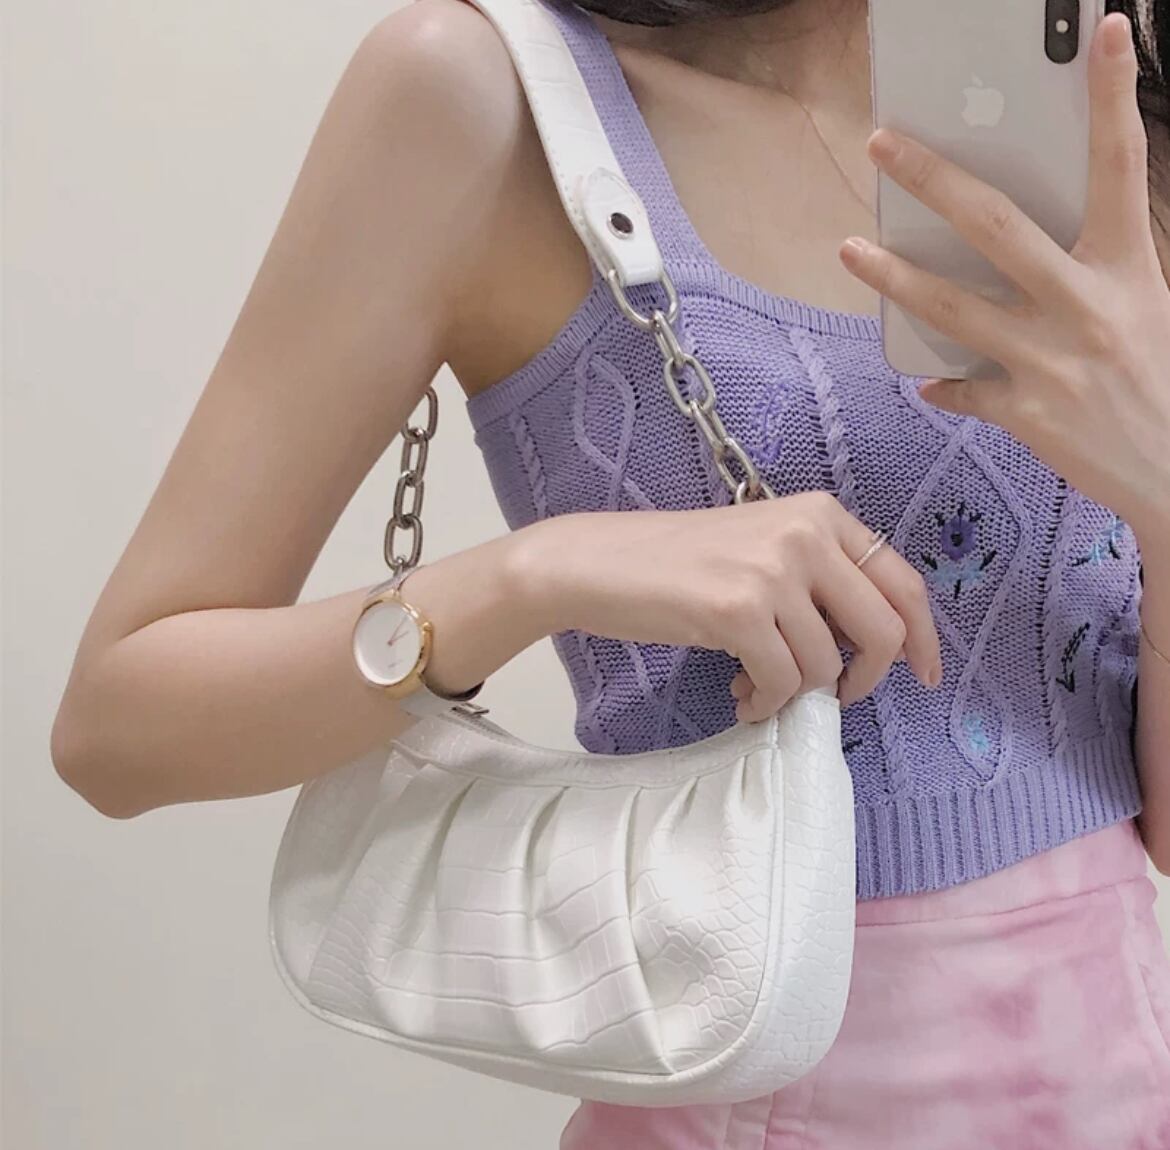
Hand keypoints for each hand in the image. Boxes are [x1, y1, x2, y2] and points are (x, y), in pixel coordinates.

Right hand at [517, 492, 942, 716]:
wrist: (597, 562)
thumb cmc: (675, 561)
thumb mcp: (760, 549)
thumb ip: (817, 581)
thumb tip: (863, 648)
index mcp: (819, 513)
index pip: (901, 580)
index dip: (923, 637)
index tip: (924, 674)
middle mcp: (806, 533)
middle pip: (884, 629)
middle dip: (865, 678)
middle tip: (835, 696)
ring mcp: (774, 569)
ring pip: (827, 665)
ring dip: (795, 693)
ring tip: (756, 686)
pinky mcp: (740, 609)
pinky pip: (783, 681)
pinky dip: (766, 702)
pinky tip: (741, 696)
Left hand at [840, 12, 1169, 546]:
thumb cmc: (1154, 378)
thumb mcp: (1140, 306)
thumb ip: (1085, 271)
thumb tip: (1014, 247)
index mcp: (1130, 266)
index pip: (1123, 164)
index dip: (1114, 96)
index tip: (1107, 32)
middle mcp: (1088, 304)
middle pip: (996, 225)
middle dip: (933, 178)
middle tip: (883, 144)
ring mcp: (1052, 359)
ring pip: (953, 305)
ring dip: (894, 276)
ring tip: (851, 248)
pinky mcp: (1026, 412)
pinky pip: (964, 389)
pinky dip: (944, 384)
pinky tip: (929, 382)